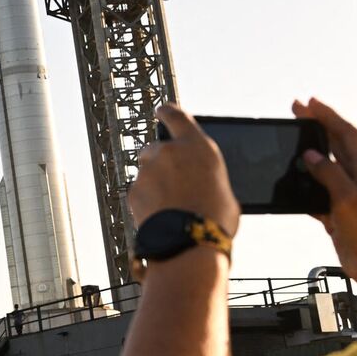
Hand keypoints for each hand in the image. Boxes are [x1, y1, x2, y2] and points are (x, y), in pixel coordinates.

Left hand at [127, 103, 240, 242]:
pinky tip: (160, 216)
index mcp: (197, 146)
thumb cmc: (216, 220)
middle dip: (159, 162)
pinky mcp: (133, 190)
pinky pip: (138, 192)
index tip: (161, 111)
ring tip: (171, 207)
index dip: (167, 112)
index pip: (176, 116)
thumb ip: (206, 175)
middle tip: (173, 183)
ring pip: (146, 172)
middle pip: (155, 148)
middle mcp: (169, 152)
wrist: (190, 244)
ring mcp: (147, 171)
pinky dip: (146, 202)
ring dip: (153, 184)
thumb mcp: (223, 189)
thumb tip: (199, 181)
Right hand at [292, 97, 356, 306]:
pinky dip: (306, 189)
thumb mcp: (352, 201)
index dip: (328, 116)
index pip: (347, 133)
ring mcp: (349, 200)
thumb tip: (311, 156)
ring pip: (326, 171)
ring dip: (309, 157)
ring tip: (290, 143)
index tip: (309, 103)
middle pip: (335, 146)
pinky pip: (319, 197)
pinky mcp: (340, 219)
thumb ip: (330, 176)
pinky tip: (293, 185)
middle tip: (296, 112)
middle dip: (317, 128)